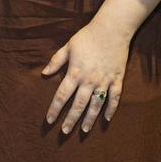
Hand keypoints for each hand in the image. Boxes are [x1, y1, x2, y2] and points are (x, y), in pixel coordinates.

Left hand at [42, 18, 130, 133]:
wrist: (112, 29)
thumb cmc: (87, 36)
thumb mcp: (68, 46)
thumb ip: (56, 61)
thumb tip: (44, 74)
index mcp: (74, 72)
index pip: (61, 96)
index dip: (54, 109)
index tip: (49, 120)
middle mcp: (89, 80)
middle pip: (77, 105)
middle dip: (70, 120)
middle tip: (64, 132)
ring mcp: (104, 81)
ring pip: (95, 105)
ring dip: (89, 119)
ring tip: (83, 130)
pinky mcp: (117, 79)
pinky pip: (114, 98)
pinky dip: (110, 110)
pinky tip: (106, 119)